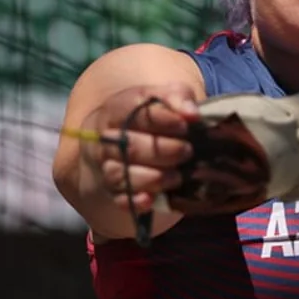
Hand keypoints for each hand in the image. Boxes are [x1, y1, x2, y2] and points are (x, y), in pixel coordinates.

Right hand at [79, 83, 201, 214]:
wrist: (119, 139)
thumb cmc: (148, 117)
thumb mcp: (163, 98)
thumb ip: (177, 97)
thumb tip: (192, 113)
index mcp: (116, 110)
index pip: (133, 111)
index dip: (161, 119)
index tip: (185, 125)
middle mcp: (105, 138)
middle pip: (128, 146)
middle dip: (162, 151)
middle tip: (187, 151)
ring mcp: (106, 165)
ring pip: (121, 175)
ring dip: (153, 178)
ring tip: (177, 176)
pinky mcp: (112, 191)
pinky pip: (119, 199)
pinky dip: (135, 201)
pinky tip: (151, 199)